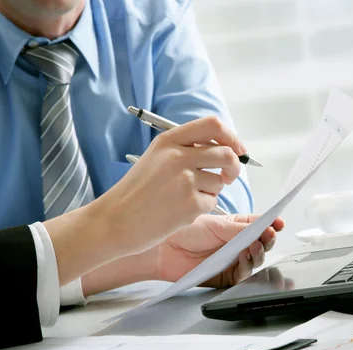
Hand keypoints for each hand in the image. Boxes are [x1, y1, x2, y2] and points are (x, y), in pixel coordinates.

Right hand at [45, 116, 246, 284]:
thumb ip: (185, 149)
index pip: (213, 125)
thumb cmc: (135, 193)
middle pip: (226, 153)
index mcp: (169, 140)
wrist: (114, 220)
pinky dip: (202, 208)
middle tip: (228, 177)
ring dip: (211, 191)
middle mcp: (178, 156)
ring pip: (220, 181)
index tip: (237, 149)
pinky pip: (212, 202)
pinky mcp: (190, 203)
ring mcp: (185, 179)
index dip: (231, 137)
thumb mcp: (156, 158)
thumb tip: (225, 150)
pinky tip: (180, 211)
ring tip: (185, 198)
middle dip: (234, 167)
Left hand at [148, 214, 284, 287]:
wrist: (163, 249)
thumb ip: (240, 229)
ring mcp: (231, 261)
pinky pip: (242, 276)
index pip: (259, 226)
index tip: (278, 223)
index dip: (271, 225)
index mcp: (235, 227)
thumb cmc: (184, 232)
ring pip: (255, 260)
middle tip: (268, 235)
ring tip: (255, 245)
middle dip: (268, 240)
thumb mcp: (216, 225)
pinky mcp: (225, 277)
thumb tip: (262, 227)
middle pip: (261, 244)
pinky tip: (245, 257)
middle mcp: (236, 244)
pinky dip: (247, 267)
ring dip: (259, 253)